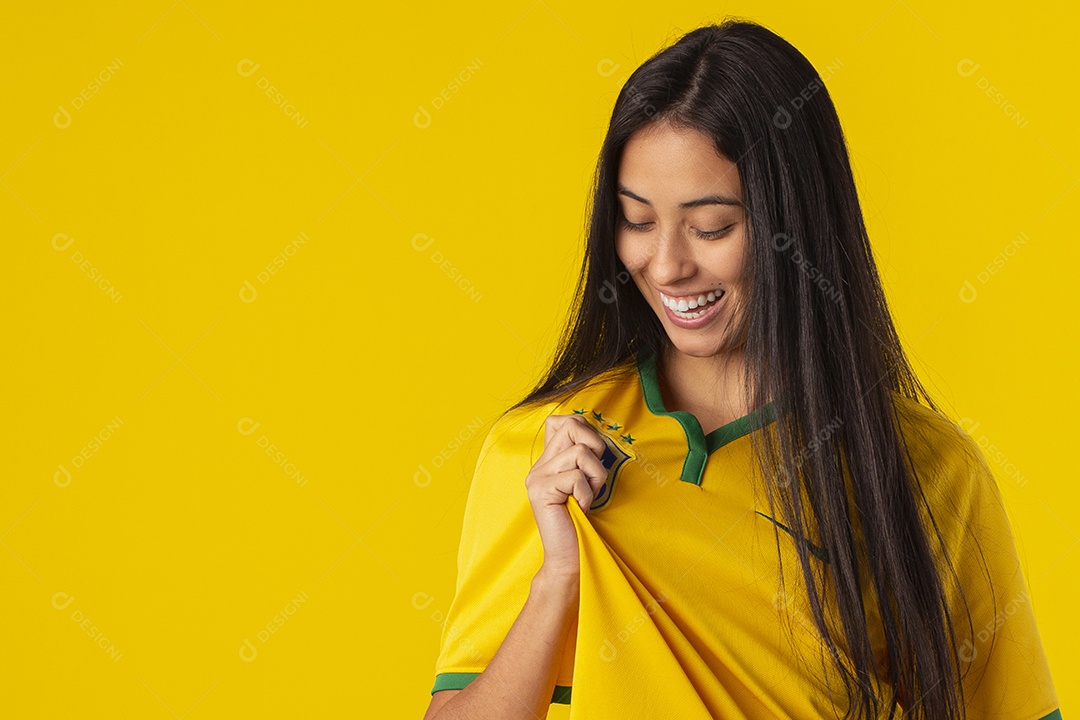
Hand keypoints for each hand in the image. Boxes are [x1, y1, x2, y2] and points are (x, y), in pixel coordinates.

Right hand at [524, 413, 607, 579]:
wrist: (569, 557)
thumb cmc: (583, 522)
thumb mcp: (585, 484)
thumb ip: (584, 460)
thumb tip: (596, 436)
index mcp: (547, 461)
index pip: (563, 420)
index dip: (586, 430)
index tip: (594, 457)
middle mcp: (538, 466)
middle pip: (571, 425)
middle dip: (595, 446)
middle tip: (593, 476)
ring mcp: (537, 478)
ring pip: (580, 452)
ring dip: (595, 477)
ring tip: (587, 497)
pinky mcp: (541, 491)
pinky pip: (576, 477)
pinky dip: (587, 494)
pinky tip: (581, 508)